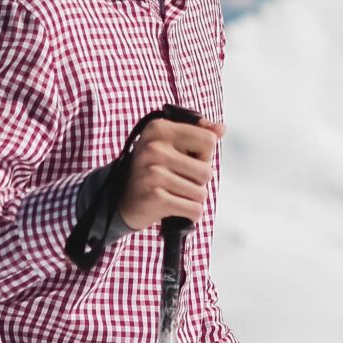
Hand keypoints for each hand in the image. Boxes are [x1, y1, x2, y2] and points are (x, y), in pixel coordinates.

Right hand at [118, 114, 222, 230]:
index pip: (209, 140)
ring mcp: (153, 173)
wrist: (120, 200)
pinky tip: (175, 209)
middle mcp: (154, 148)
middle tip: (177, 181)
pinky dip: (189, 214)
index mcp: (160, 128)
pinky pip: (194, 209)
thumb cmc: (151, 169)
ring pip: (201, 193)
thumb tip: (222, 129)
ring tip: (173, 194)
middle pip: (207, 171)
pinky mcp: (156, 197)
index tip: (186, 160)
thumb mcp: (168, 143)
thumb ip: (197, 132)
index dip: (203, 155)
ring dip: (192, 199)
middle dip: (198, 182)